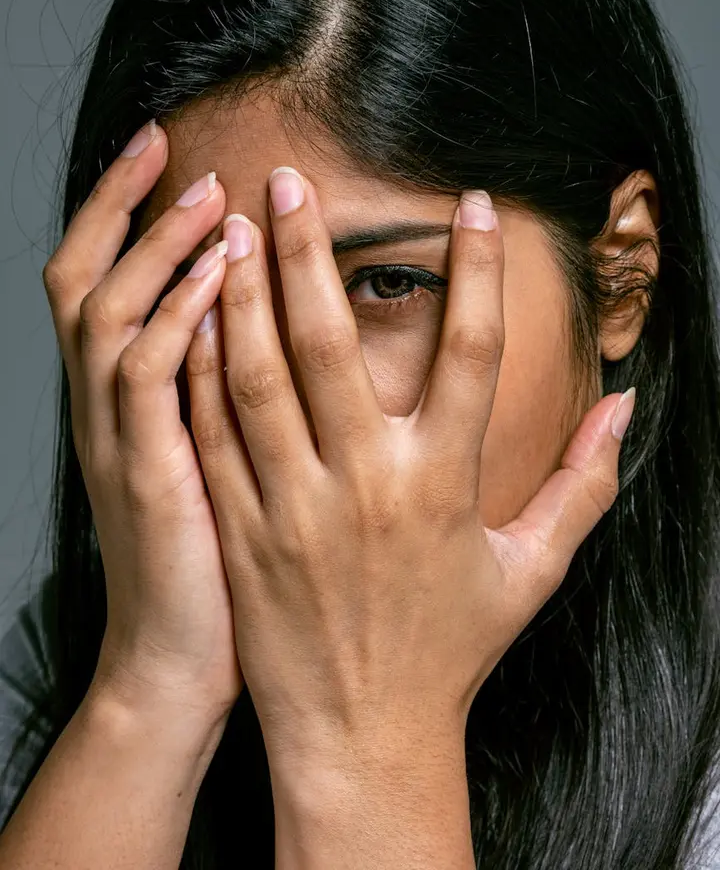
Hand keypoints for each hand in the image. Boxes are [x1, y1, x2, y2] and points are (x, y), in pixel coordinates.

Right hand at [42, 120, 242, 721]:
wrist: (181, 661)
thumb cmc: (214, 561)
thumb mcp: (211, 460)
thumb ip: (222, 393)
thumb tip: (267, 323)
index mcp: (121, 404)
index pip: (101, 286)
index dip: (123, 218)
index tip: (171, 159)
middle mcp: (104, 411)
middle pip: (81, 279)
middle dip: (119, 207)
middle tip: (169, 147)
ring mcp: (117, 441)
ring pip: (108, 314)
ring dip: (156, 249)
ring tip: (211, 199)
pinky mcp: (148, 475)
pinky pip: (146, 378)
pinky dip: (176, 317)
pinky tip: (224, 277)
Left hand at [185, 167, 634, 765]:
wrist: (362, 734)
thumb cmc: (449, 649)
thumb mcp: (529, 571)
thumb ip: (584, 484)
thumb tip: (627, 406)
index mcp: (445, 484)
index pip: (473, 352)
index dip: (476, 270)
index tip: (470, 203)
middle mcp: (366, 484)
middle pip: (333, 342)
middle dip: (308, 251)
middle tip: (289, 183)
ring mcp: (292, 506)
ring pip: (256, 376)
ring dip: (241, 293)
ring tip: (230, 225)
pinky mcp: (240, 528)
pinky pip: (214, 432)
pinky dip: (200, 369)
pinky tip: (194, 316)